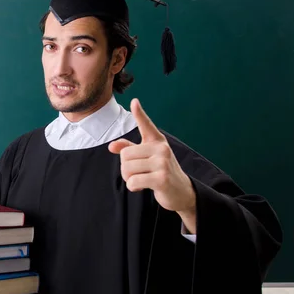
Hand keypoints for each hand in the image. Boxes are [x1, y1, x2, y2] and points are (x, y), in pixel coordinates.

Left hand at [108, 99, 196, 231]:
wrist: (181, 192)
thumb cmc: (160, 172)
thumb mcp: (146, 158)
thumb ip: (129, 150)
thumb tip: (111, 146)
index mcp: (157, 141)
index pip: (146, 125)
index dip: (139, 114)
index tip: (134, 101)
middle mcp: (161, 149)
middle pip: (125, 154)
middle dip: (125, 168)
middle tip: (137, 173)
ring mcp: (162, 163)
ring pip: (127, 168)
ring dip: (129, 178)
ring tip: (141, 179)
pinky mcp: (161, 178)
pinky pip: (133, 181)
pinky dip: (133, 187)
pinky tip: (143, 187)